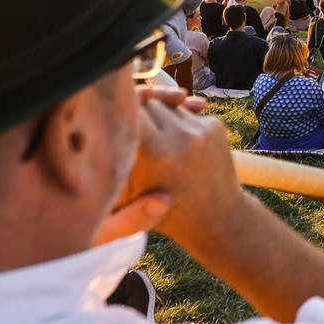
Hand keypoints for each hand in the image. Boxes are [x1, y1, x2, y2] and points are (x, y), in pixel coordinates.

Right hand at [98, 97, 244, 247]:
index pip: (129, 112)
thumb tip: (105, 122)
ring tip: (157, 144)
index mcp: (155, 154)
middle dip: (139, 115)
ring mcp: (201, 130)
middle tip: (136, 136)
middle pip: (148, 104)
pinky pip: (186, 112)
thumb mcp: (129, 197)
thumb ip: (116, 160)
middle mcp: (180, 138)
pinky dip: (177, 123)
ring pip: (167, 104)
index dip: (119, 118)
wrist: (218, 219)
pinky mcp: (215, 126)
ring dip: (158, 117)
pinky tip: (177, 146)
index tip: (115, 129)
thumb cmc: (165, 215)